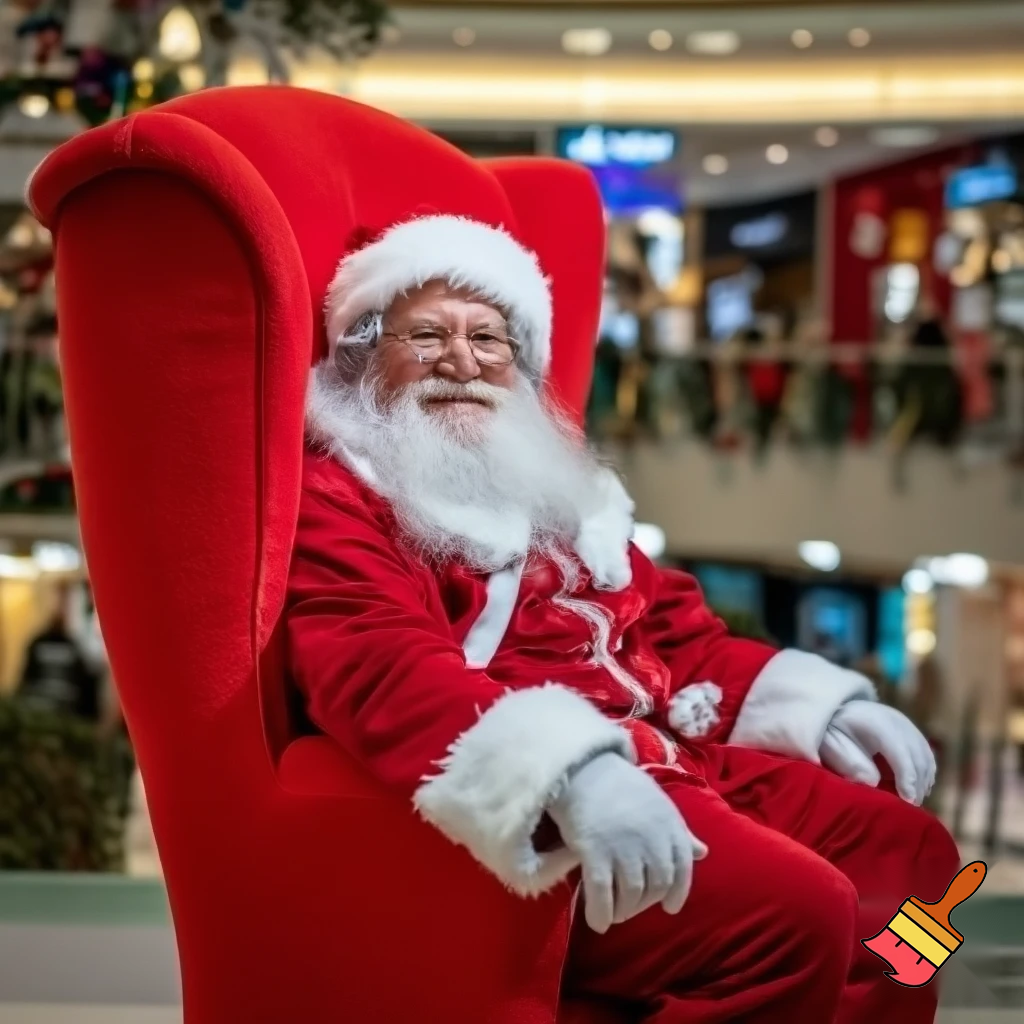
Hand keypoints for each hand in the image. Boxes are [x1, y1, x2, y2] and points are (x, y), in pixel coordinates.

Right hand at [548, 753, 705, 933]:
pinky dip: (601, 912)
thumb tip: (703, 852)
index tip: (669, 906)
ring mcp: (623, 847)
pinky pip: (602, 894)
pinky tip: (598, 922)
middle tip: (632, 906)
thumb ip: (679, 832)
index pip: (682, 870)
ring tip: (616, 913)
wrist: (582, 766)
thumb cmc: (620, 784)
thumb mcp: (657, 803)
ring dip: (624, 910)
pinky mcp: (594, 851)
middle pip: (657, 886)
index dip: (677, 893)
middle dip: (645, 903)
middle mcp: (652, 839)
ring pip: (631, 895)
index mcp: (670, 825)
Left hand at [820, 700, 935, 805]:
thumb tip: (874, 782)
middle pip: (917, 756)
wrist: (837, 707)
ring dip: (923, 780)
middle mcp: (896, 721)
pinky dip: (926, 771)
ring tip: (915, 800)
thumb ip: (851, 764)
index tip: (908, 801)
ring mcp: (906, 723)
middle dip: (917, 784)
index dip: (907, 778)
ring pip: (925, 755)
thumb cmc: (833, 731)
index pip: (900, 753)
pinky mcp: (910, 729)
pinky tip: (920, 787)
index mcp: (877, 724)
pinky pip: (926, 752)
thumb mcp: (833, 745)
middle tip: (912, 807)